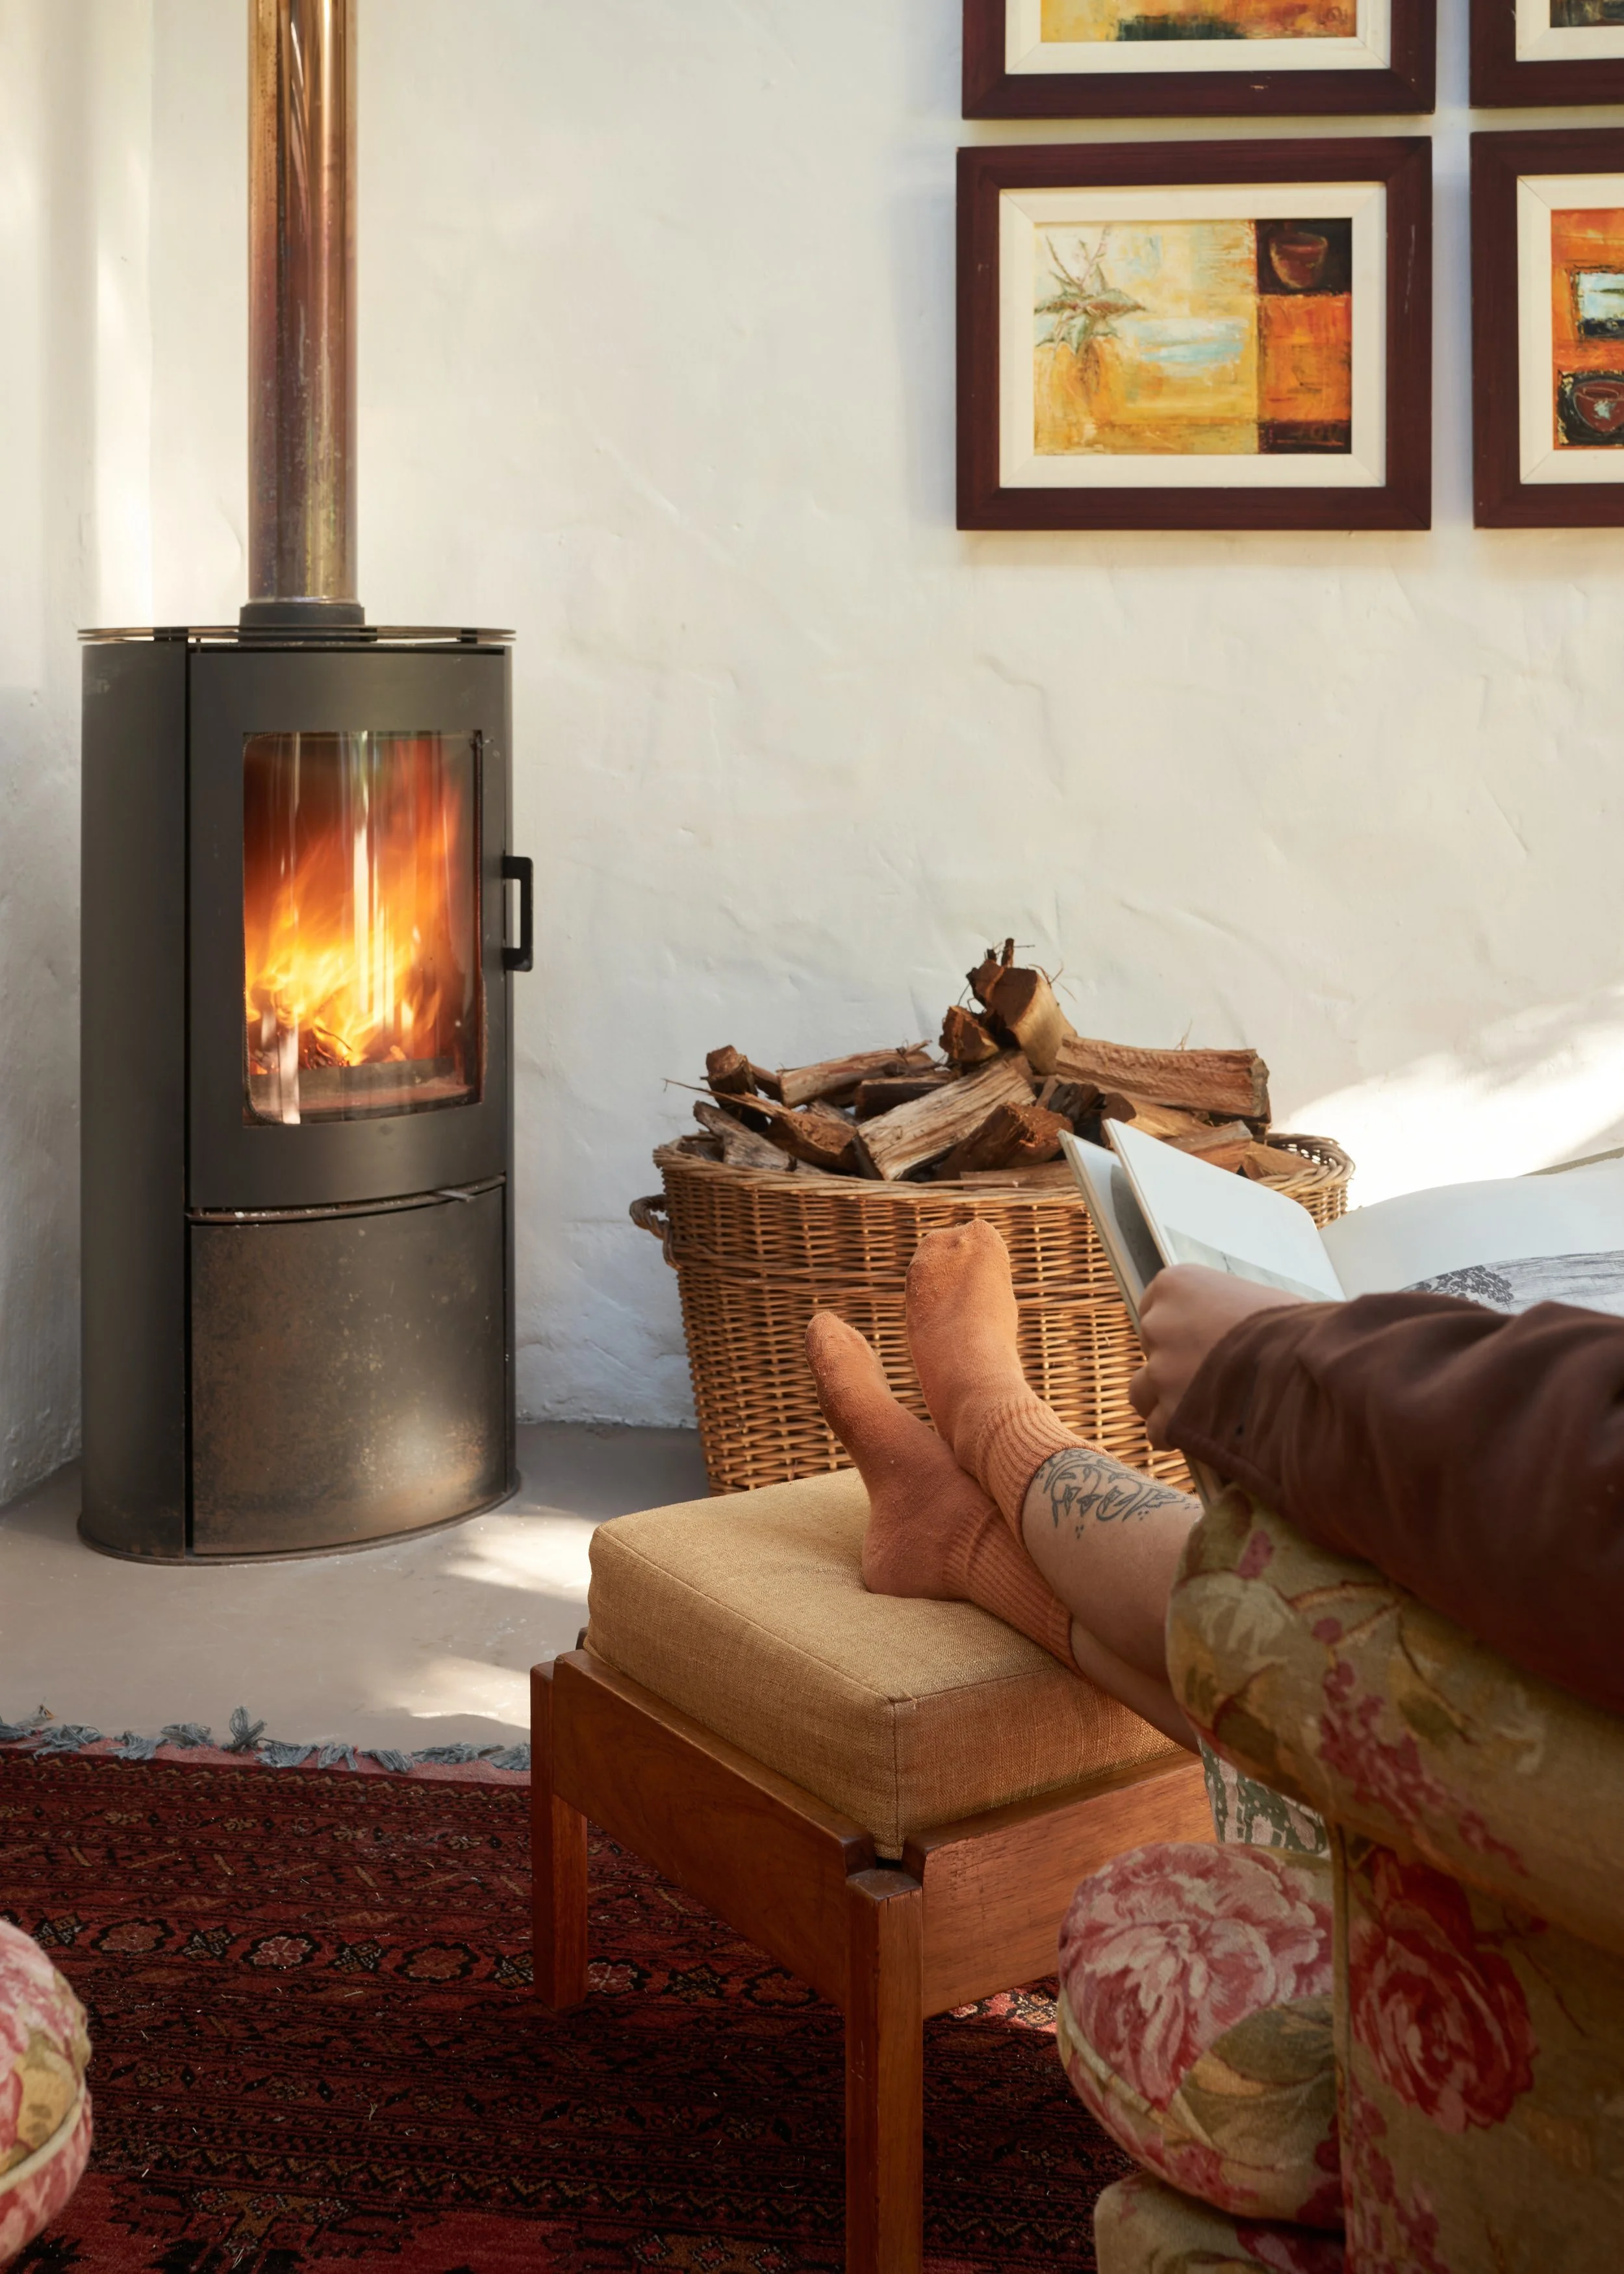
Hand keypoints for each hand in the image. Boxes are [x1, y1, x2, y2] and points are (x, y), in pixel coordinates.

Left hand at [1130, 1266, 1305, 1446]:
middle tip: (1212, 1378)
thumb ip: (1225, 1311)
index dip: (1179, 1327)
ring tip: (1205, 1411)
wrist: (1309, 1367)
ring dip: (1167, 1402)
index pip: (1155, 1305)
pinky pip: (1158, 1430)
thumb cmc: (1294, 1326)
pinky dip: (1178, 1435)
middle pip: (1151, 1349)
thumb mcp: (1254, 1300)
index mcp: (1177, 1285)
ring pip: (1144, 1393)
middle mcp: (1158, 1325)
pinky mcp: (1169, 1415)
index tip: (1201, 1340)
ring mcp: (1160, 1372)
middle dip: (1173, 1365)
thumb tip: (1230, 1329)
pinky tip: (1207, 1434)